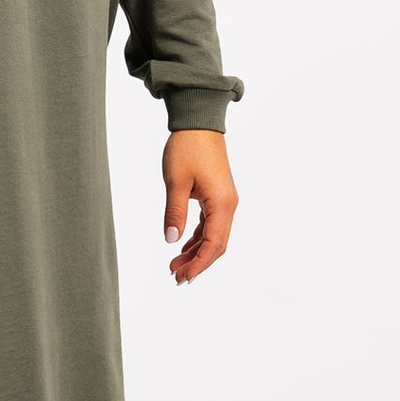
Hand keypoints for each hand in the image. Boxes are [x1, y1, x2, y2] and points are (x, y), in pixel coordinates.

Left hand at [162, 128, 237, 285]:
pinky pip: (209, 224)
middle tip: (176, 277)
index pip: (214, 243)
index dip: (199, 263)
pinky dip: (197, 238)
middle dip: (198, 263)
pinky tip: (182, 247)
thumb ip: (175, 213)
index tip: (183, 277)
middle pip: (217, 244)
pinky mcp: (217, 195)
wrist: (198, 123)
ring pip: (213, 235)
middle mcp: (228, 205)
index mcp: (222, 203)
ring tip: (175, 266)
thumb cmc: (187, 147)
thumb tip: (172, 240)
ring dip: (196, 252)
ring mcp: (223, 200)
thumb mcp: (176, 182)